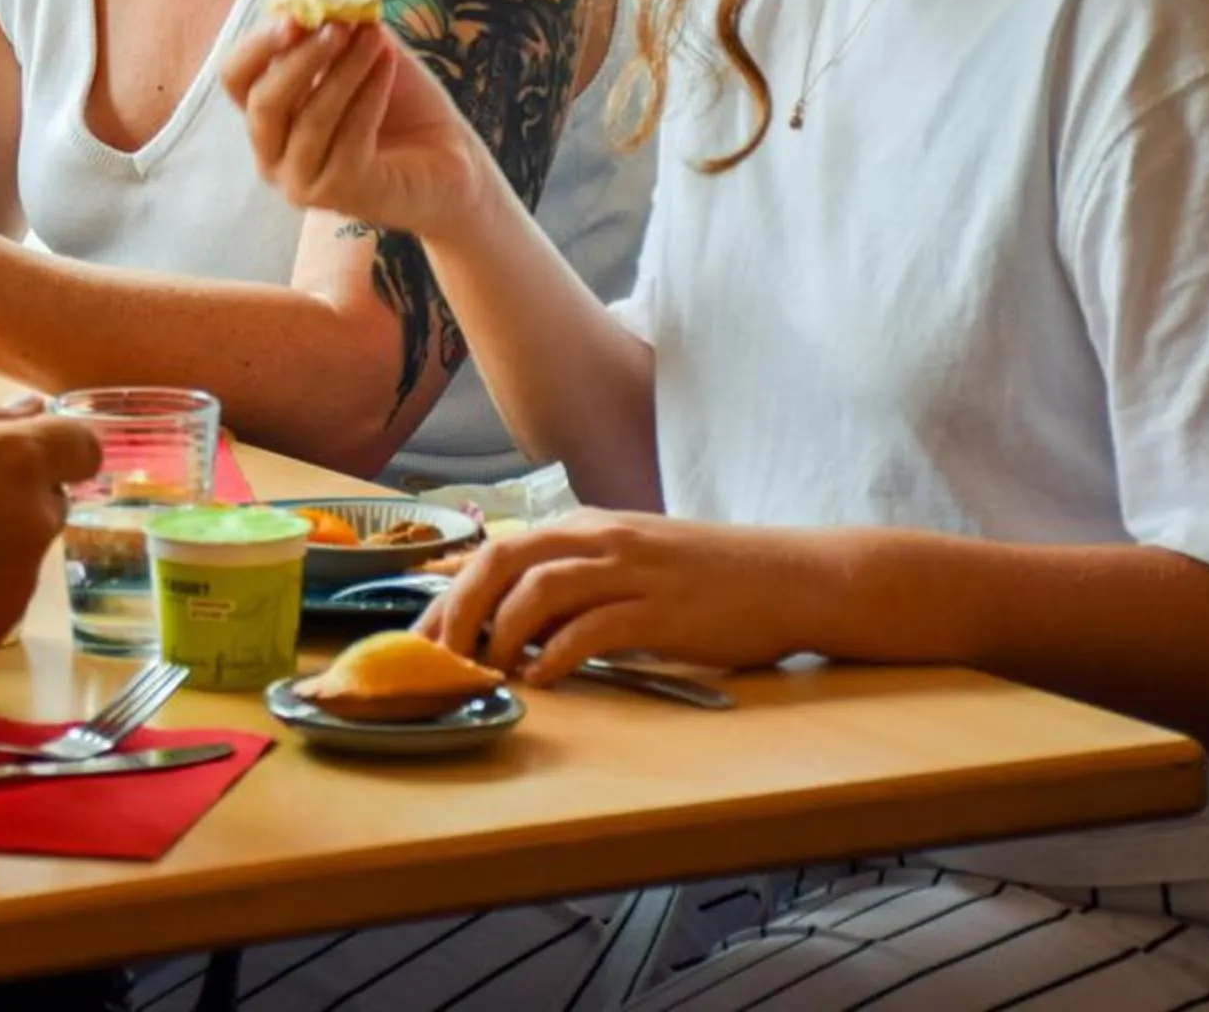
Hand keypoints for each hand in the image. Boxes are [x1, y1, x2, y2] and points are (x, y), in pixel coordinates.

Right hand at [220, 15, 489, 235]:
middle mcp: (273, 155)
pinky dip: (368, 96)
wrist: (452, 159)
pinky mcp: (340, 196)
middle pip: (262, 102)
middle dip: (301, 58)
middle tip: (341, 26)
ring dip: (344, 71)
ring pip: (308, 119)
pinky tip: (389, 67)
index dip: (257, 46)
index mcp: (268, 117)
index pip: (235, 78)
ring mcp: (301, 182)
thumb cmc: (401, 106)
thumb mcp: (364, 54)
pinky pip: (347, 138)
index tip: (295, 16)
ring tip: (377, 39)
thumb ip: (337, 28)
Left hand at [415, 512, 847, 683]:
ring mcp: (630, 571)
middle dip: (457, 609)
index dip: (448, 589)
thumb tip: (502, 609)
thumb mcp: (629, 562)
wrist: (790, 577)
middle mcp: (599, 539)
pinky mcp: (660, 610)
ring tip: (486, 672)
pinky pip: (592, 630)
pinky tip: (543, 681)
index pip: (494, 549)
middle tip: (437, 657)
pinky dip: (556, 657)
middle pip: (500, 561)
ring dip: (500, 635)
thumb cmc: (706, 578)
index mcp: (585, 527)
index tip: (418, 629)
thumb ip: (571, 578)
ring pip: (537, 592)